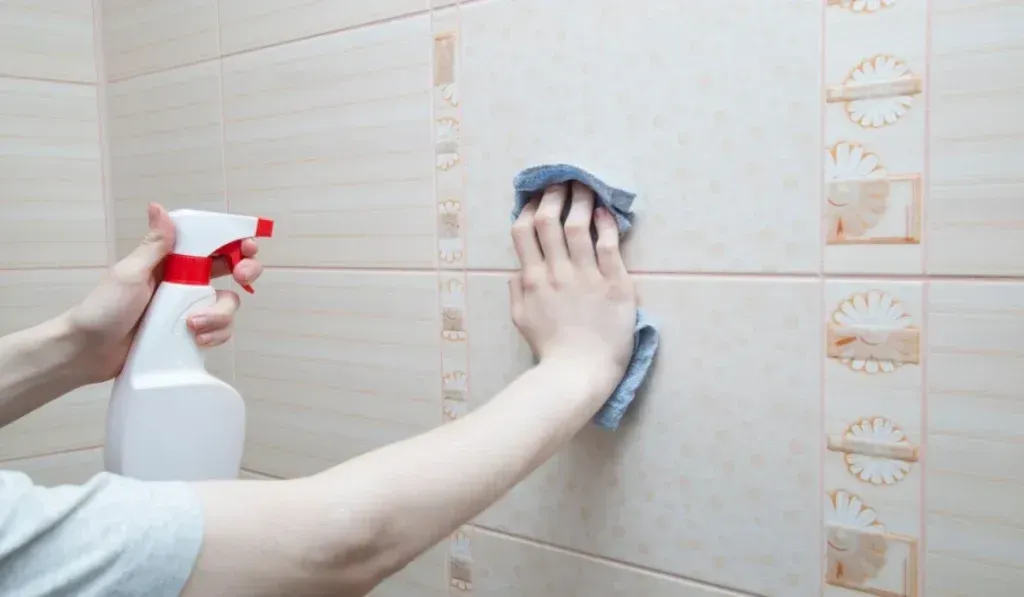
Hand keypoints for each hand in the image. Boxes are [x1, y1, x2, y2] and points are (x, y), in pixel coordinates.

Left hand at [67, 203, 262, 382]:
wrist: (88, 353)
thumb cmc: (103, 309)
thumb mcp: (130, 274)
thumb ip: (154, 246)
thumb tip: (159, 208)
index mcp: (172, 262)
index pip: (211, 244)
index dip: (235, 242)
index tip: (247, 247)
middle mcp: (186, 282)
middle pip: (232, 271)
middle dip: (245, 272)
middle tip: (242, 279)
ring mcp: (190, 309)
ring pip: (228, 304)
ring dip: (220, 315)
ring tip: (194, 326)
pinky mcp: (191, 334)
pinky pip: (219, 331)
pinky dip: (216, 335)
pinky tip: (198, 340)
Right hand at [510, 183, 635, 391]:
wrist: (579, 372)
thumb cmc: (551, 350)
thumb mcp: (522, 321)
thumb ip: (517, 292)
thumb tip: (516, 270)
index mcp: (533, 280)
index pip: (523, 232)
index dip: (528, 208)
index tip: (535, 197)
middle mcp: (556, 273)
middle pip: (549, 221)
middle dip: (553, 196)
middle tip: (562, 183)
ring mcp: (585, 277)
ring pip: (578, 227)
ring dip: (580, 201)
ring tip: (585, 187)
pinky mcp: (614, 284)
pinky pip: (609, 247)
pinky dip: (606, 225)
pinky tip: (606, 212)